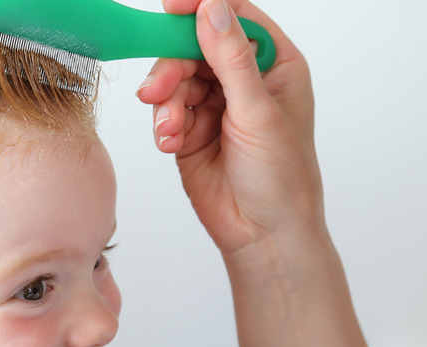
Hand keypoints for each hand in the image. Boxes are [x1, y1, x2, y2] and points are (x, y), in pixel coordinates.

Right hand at [136, 0, 319, 254]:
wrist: (261, 233)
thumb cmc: (281, 177)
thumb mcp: (259, 112)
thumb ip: (231, 58)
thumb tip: (210, 8)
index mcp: (273, 65)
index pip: (234, 18)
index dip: (201, 8)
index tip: (170, 7)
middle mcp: (242, 80)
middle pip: (193, 48)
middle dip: (172, 69)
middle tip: (157, 92)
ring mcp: (214, 105)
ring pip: (174, 81)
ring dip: (165, 104)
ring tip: (170, 130)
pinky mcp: (189, 130)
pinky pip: (165, 112)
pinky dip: (162, 126)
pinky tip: (169, 143)